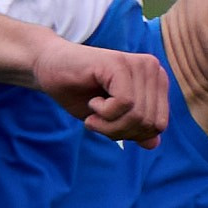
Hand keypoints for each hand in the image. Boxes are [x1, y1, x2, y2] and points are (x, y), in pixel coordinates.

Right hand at [26, 34, 166, 144]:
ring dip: (109, 124)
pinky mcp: (119, 63)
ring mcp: (137, 64)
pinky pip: (125, 103)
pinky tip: (92, 102)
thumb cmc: (80, 91)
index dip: (131, 134)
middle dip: (119, 131)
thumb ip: (134, 128)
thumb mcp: (110, 118)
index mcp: (156, 81)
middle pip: (149, 122)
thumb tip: (153, 144)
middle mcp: (152, 68)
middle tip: (96, 121)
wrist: (48, 66)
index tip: (108, 124)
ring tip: (93, 113)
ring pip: (137, 115)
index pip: (159, 124)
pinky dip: (104, 113)